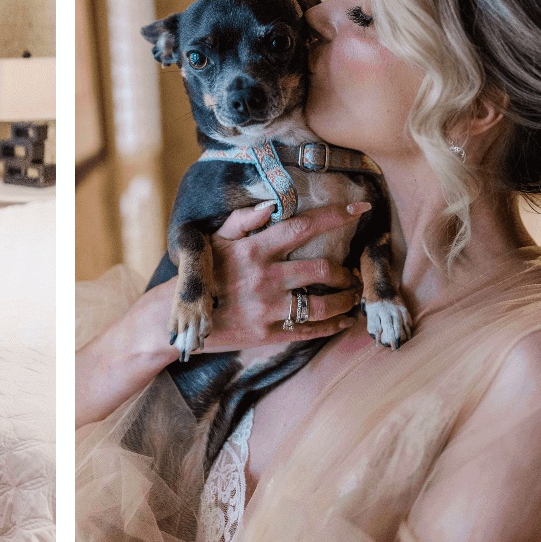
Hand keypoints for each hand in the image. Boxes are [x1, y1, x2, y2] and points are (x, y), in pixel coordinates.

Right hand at [203, 200, 367, 348]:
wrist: (179, 319)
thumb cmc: (200, 275)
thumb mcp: (214, 241)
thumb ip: (242, 220)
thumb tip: (271, 206)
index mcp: (254, 250)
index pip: (303, 227)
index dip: (335, 216)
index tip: (360, 210)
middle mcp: (265, 278)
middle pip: (322, 269)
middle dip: (344, 271)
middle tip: (352, 273)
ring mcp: (267, 309)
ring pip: (322, 304)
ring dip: (345, 300)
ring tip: (353, 296)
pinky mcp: (267, 335)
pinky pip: (309, 331)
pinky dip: (332, 326)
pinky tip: (344, 321)